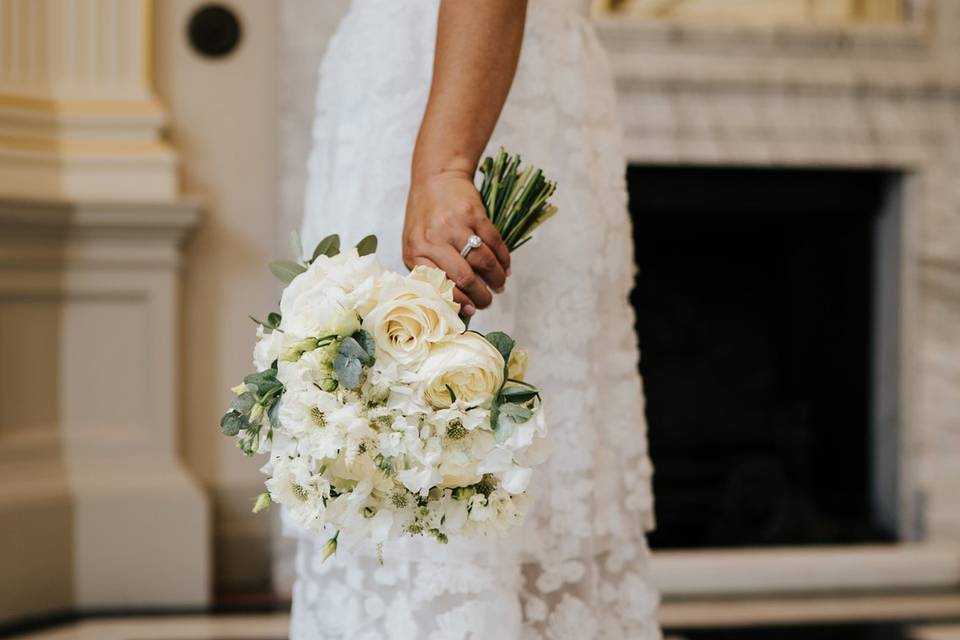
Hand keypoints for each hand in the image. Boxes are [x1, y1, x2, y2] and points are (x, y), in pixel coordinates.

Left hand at [402, 170, 510, 315]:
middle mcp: (433, 239)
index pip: (441, 285)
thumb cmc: (425, 216)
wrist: (436, 177)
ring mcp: (455, 225)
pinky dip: (504, 259)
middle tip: (489, 300)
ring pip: (484, 262)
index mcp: (415, 251)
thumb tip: (456, 301)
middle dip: (482, 295)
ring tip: (500, 284)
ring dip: (497, 278)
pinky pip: (495, 243)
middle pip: (466, 278)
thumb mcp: (416, 243)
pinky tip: (505, 267)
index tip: (472, 310)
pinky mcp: (474, 214)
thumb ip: (430, 269)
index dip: (460, 301)